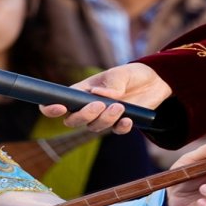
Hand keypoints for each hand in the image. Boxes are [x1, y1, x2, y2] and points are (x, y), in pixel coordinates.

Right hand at [40, 63, 171, 133]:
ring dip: (105, 119)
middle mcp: (88, 107)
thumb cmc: (130, 74)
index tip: (60, 107)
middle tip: (100, 105)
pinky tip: (128, 119)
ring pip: (94, 127)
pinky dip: (120, 127)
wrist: (154, 82)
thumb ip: (110, 84)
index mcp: (81, 91)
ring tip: (121, 105)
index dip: (51, 109)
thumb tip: (97, 95)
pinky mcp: (119, 124)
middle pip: (73, 121)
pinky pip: (115, 131)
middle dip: (84, 115)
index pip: (58, 103)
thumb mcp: (120, 73)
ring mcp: (103, 117)